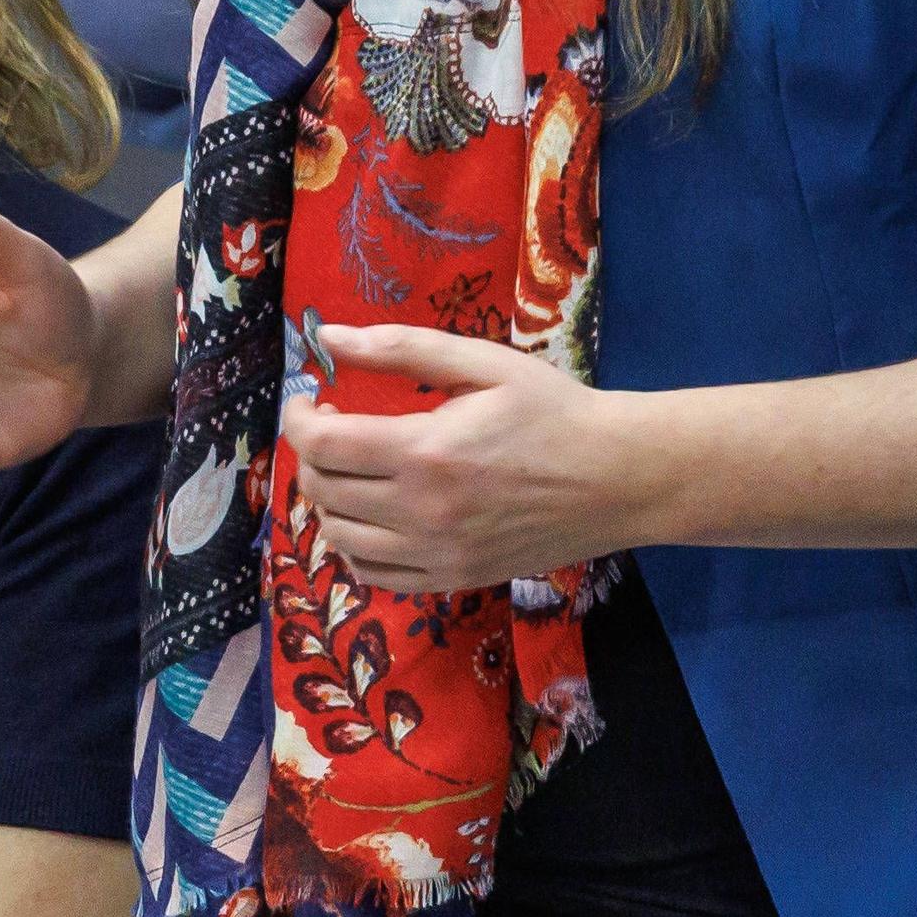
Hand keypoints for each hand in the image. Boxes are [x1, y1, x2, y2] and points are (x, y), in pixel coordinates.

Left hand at [281, 323, 661, 592]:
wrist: (619, 478)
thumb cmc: (553, 411)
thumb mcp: (483, 363)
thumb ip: (401, 348)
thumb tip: (330, 336)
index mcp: (426, 452)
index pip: (322, 444)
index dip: (298, 418)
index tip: (309, 399)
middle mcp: (423, 512)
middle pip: (323, 490)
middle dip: (314, 453)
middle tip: (336, 426)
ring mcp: (438, 555)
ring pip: (339, 538)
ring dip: (330, 500)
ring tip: (355, 469)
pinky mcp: (454, 579)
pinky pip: (375, 575)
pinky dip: (355, 548)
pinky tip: (373, 517)